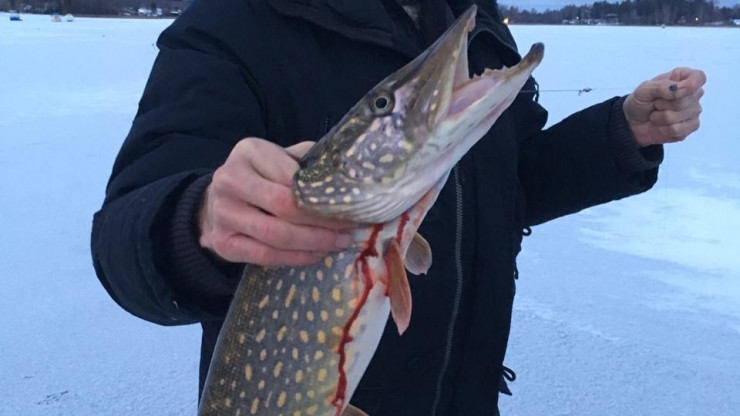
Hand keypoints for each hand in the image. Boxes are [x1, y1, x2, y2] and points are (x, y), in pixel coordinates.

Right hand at [198, 138, 355, 266]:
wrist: (220, 199)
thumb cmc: (263, 175)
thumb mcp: (282, 157)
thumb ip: (309, 161)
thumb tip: (350, 176)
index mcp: (249, 151)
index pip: (291, 176)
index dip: (323, 194)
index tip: (351, 205)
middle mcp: (229, 180)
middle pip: (284, 207)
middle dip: (322, 221)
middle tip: (349, 229)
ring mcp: (222, 213)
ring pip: (276, 235)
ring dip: (314, 243)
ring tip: (339, 243)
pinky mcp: (222, 243)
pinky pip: (266, 256)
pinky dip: (297, 258)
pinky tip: (317, 254)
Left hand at [623, 67, 705, 146]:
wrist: (633, 123)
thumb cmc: (640, 102)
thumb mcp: (644, 90)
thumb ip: (661, 87)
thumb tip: (678, 89)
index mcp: (683, 78)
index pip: (699, 77)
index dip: (689, 85)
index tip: (673, 89)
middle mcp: (693, 93)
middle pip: (688, 98)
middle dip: (664, 103)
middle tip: (655, 104)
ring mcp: (694, 111)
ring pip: (681, 115)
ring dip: (661, 117)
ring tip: (657, 114)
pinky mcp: (690, 127)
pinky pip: (678, 129)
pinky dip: (664, 129)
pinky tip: (661, 126)